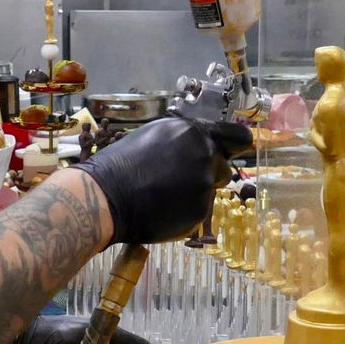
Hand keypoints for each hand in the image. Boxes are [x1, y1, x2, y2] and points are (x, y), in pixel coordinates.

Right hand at [76, 116, 251, 244]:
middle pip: (223, 166)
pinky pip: (199, 211)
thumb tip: (201, 142)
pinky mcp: (199, 211)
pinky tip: (162, 208)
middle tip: (180, 180)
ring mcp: (204, 184)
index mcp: (194, 132)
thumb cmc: (123, 163)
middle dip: (208, 173)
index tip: (237, 150)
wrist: (106, 196)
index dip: (238, 144)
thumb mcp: (156, 136)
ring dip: (196, 192)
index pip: (237, 136)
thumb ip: (185, 139)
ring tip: (166, 194)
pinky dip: (185, 211)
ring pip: (210, 190)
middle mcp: (204, 155)